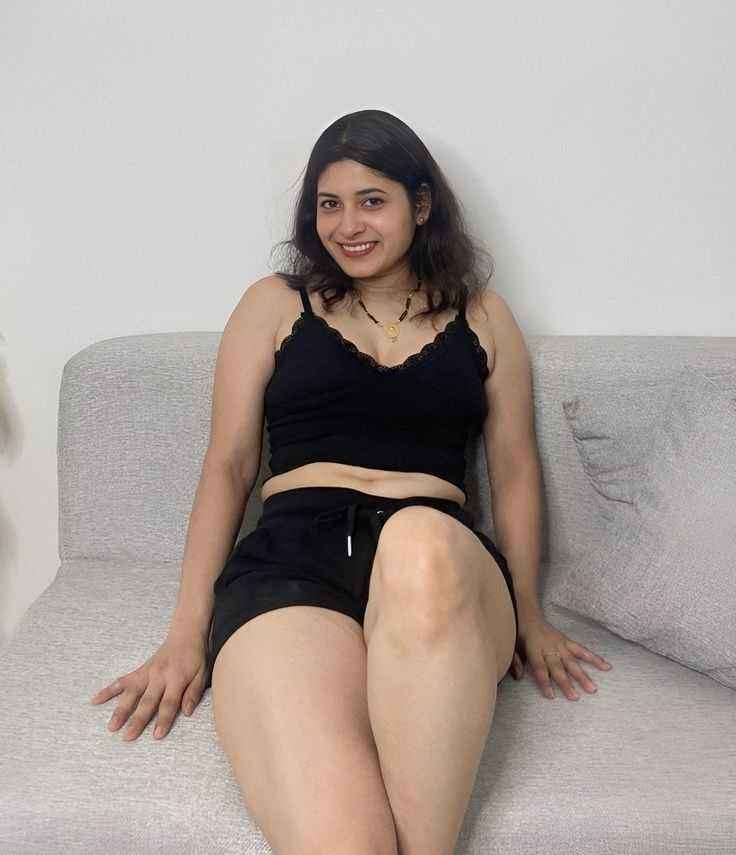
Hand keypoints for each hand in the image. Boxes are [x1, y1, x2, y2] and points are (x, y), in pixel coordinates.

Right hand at [88, 627, 208, 740]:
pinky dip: (108, 690)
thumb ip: (193, 693)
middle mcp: (159, 676)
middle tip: (128, 737)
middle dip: (138, 719)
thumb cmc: (195, 657)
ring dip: (121, 710)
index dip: (163, 719)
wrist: (185, 635)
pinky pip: (122, 681)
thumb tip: (187, 712)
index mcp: (177, 678)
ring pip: (131, 693)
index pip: (169, 702)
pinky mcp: (140, 670)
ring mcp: (147, 673)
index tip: (156, 736)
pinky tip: (95, 700)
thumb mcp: (202, 674)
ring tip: (111, 726)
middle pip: (147, 701)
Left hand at [509, 614, 611, 699]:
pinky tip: (605, 666)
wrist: (528, 614)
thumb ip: (515, 661)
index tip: (551, 696)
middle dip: (566, 683)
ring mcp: (560, 643)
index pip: (540, 668)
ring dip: (583, 675)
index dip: (545, 682)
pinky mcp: (567, 640)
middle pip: (558, 667)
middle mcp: (549, 646)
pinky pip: (581, 650)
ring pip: (572, 660)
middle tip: (575, 697)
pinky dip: (594, 658)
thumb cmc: (519, 633)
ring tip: (592, 689)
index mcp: (534, 648)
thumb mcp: (513, 645)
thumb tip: (518, 678)